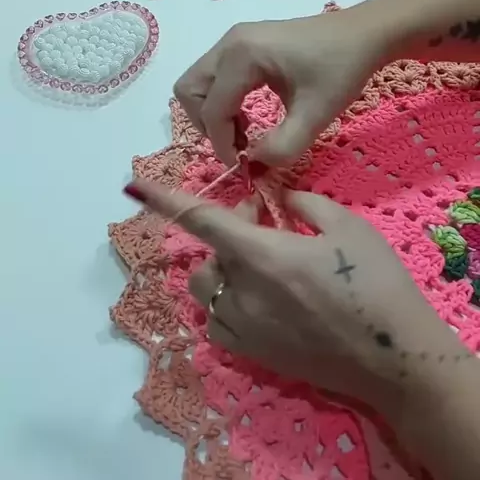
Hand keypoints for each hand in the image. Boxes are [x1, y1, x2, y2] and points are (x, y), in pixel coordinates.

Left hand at [124, 181, 462, 417]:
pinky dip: (227, 302)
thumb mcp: (347, 227)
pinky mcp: (254, 354)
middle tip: (269, 221)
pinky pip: (218, 322)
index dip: (167, 200)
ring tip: (262, 262)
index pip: (203, 221)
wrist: (393, 358)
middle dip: (231, 232)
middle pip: (209, 255)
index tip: (135, 186)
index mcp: (262, 255)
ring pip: (208, 289)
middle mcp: (242, 293)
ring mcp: (245, 328)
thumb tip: (281, 200)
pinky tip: (258, 297)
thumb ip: (306, 205)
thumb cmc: (375, 285)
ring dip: (224, 267)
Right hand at [174, 10, 383, 167]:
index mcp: (242, 54)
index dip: (221, 143)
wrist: (365, 34)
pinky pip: (215, 77)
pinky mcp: (244, 44)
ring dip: (213, 113)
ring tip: (245, 133)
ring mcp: (234, 40)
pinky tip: (250, 116)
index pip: (212, 108)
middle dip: (206, 125)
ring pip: (199, 84)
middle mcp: (230, 43)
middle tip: (237, 145)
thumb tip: (254, 164)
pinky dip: (223, 101)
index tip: (243, 166)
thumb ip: (283, 147)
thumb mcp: (316, 114)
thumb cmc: (342, 69)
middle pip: (190, 91)